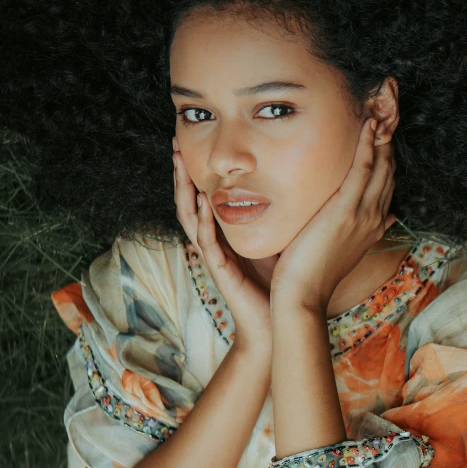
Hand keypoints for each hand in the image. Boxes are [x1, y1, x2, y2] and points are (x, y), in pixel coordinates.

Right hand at [172, 138, 272, 351]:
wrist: (276, 323)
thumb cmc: (276, 284)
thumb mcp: (274, 240)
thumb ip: (272, 217)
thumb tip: (290, 185)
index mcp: (223, 236)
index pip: (202, 198)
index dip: (195, 173)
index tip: (190, 144)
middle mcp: (213, 244)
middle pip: (188, 203)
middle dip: (181, 174)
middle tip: (174, 145)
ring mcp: (214, 258)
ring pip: (190, 218)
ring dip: (184, 191)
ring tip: (179, 164)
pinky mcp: (221, 272)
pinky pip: (207, 243)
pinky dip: (203, 221)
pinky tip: (202, 201)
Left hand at [270, 118, 396, 311]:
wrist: (302, 294)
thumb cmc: (311, 273)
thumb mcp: (341, 249)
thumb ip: (357, 230)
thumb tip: (379, 219)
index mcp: (373, 226)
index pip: (385, 183)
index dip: (386, 157)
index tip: (381, 134)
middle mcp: (374, 217)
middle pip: (389, 170)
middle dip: (388, 140)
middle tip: (386, 110)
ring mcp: (363, 213)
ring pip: (381, 165)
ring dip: (381, 135)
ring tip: (380, 108)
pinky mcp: (346, 210)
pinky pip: (363, 168)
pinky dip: (367, 145)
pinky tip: (367, 125)